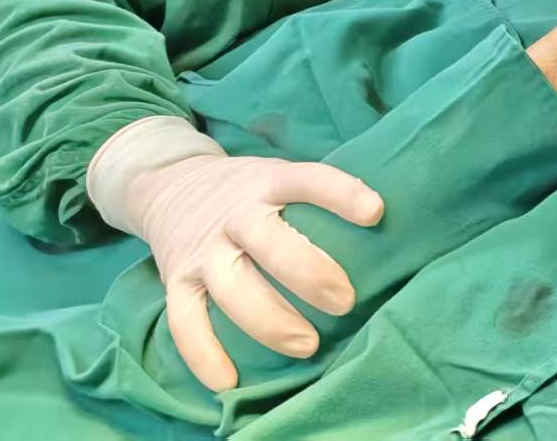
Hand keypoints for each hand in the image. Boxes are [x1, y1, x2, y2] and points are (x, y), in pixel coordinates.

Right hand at [87, 115, 382, 391]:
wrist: (170, 185)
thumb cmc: (248, 192)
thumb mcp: (278, 176)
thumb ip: (315, 200)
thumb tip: (386, 231)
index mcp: (267, 182)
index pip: (306, 180)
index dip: (341, 193)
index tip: (375, 212)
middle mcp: (233, 214)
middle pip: (269, 242)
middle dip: (310, 274)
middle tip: (346, 302)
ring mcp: (202, 249)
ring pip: (231, 288)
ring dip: (270, 321)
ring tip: (308, 345)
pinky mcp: (175, 279)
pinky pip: (184, 321)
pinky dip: (203, 354)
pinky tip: (229, 381)